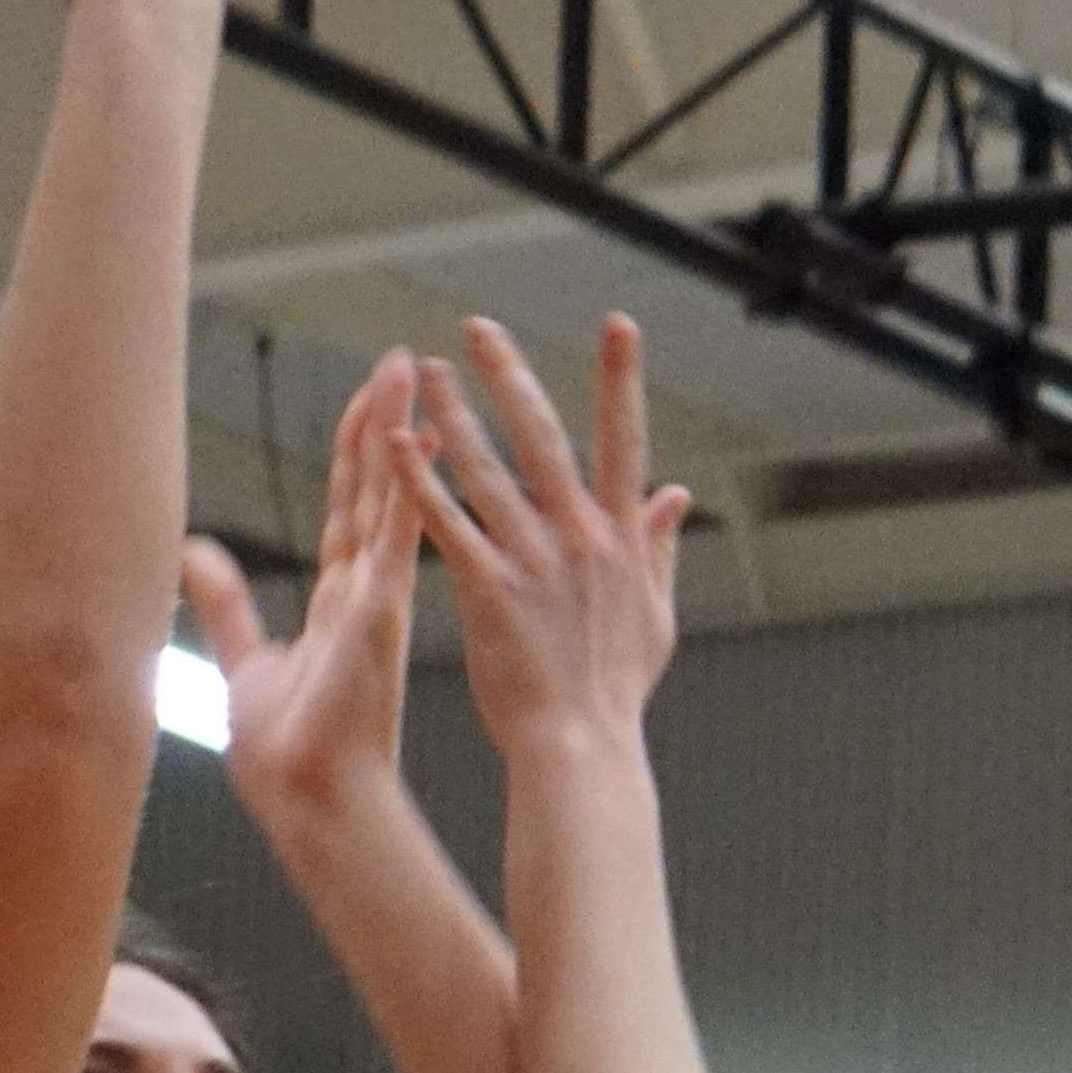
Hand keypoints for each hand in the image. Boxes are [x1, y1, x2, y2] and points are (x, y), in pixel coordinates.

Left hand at [184, 352, 418, 828]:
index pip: (350, 509)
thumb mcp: (244, 660)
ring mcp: (379, 597)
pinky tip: (415, 435)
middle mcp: (366, 591)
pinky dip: (405, 483)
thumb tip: (195, 552)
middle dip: (389, 423)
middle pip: (378, 488)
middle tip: (405, 364)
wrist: (308, 798)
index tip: (373, 402)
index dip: (359, 454)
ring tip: (415, 373)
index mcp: (339, 602)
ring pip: (393, 495)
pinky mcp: (382, 610)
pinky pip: (395, 532)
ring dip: (403, 432)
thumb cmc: (286, 751)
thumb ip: (225, 604)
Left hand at [402, 314, 693, 750]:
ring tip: (425, 370)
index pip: (625, 442)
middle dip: (512, 378)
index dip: (622, 381)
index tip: (618, 326)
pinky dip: (423, 481)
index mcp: (620, 540)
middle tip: (479, 327)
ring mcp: (534, 564)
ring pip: (490, 472)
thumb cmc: (615, 687)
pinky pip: (450, 524)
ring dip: (456, 415)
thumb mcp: (653, 612)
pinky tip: (396, 446)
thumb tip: (675, 494)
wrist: (582, 746)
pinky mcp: (491, 592)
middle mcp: (580, 540)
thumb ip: (659, 546)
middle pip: (546, 440)